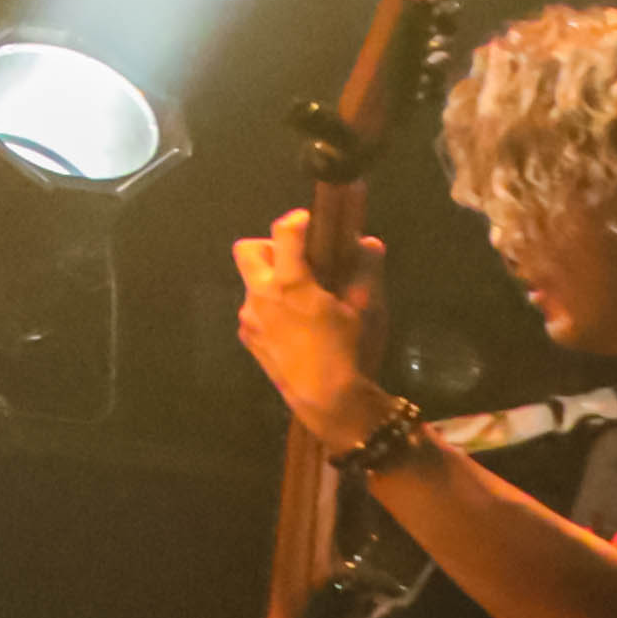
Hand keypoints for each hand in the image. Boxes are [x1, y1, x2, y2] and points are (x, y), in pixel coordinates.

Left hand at [235, 224, 392, 449]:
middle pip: (247, 250)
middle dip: (269, 246)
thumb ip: (364, 271)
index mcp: (290, 283)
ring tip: (303, 297)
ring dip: (272, 280)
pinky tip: (295, 324)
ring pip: (251, 282)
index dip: (295, 220)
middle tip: (295, 258)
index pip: (283, 234)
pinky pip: (254, 309)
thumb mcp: (363, 309)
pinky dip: (270, 306)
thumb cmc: (349, 350)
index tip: (308, 219)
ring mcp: (249, 317)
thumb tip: (369, 243)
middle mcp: (260, 295)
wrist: (326, 398)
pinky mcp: (247, 336)